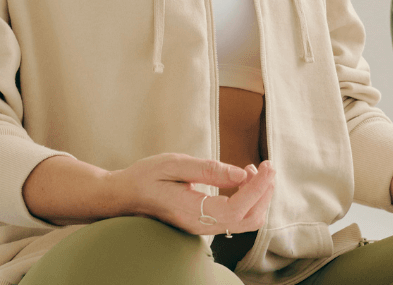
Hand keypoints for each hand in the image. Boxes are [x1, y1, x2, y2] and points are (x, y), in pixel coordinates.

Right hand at [106, 153, 275, 235]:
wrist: (124, 197)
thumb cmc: (144, 177)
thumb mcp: (173, 164)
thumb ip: (208, 169)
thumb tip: (241, 173)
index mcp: (192, 211)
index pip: (237, 208)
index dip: (259, 188)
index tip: (268, 165)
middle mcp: (200, 226)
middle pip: (248, 219)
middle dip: (265, 193)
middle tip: (267, 165)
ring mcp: (203, 228)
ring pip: (245, 221)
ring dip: (258, 196)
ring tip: (256, 170)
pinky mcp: (204, 224)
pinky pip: (235, 218)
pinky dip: (247, 199)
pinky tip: (243, 179)